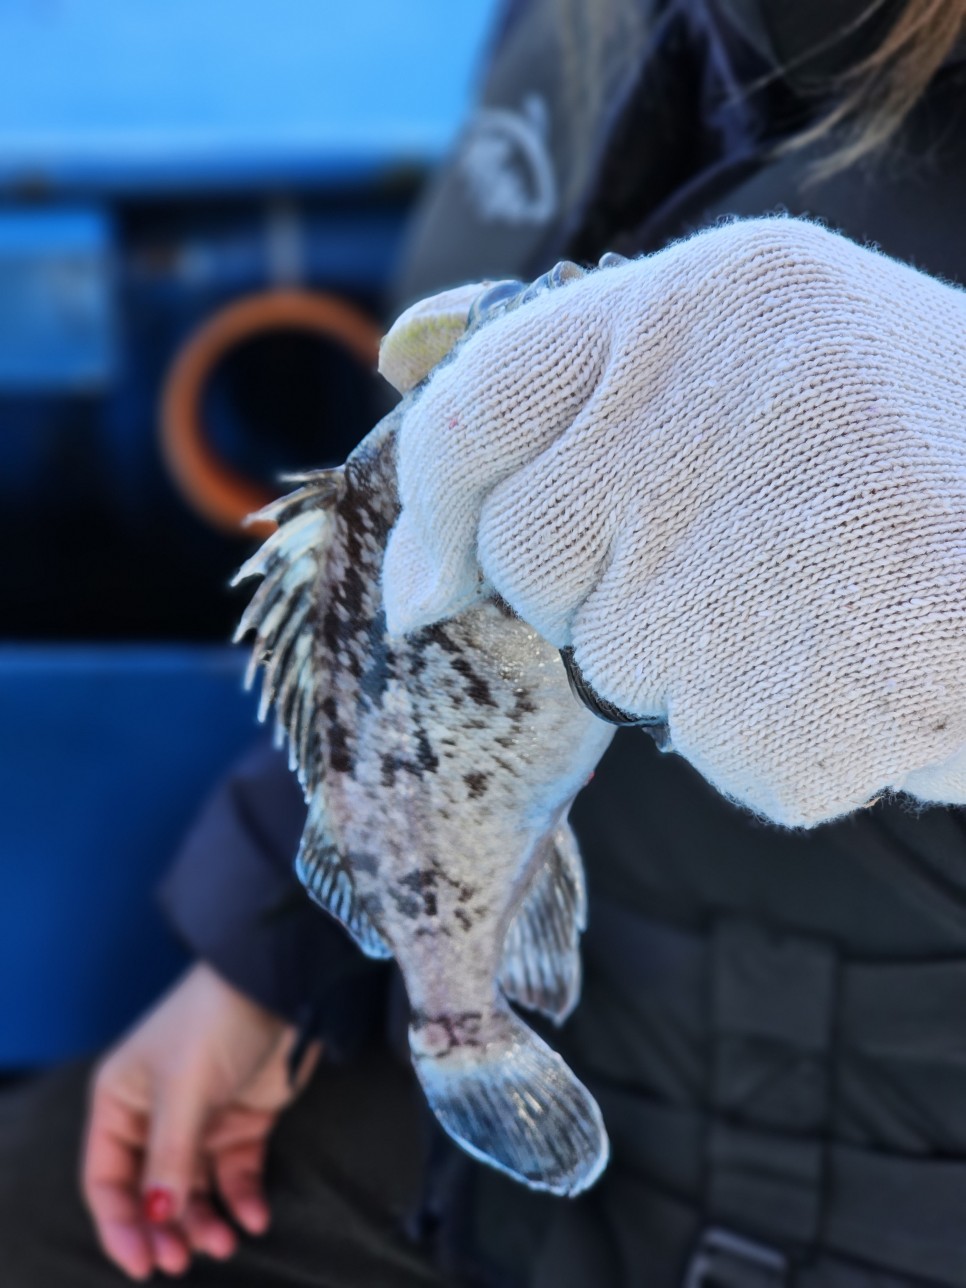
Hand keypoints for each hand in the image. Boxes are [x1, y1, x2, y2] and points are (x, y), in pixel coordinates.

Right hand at [82, 962, 319, 1279]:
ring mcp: (201, 1119)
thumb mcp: (185, 1090)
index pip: (107, 1179)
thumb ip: (170, 1158)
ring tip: (225, 1243)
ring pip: (194, 1190)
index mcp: (121, 1100)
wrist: (281, 982)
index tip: (143, 1262)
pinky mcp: (243, 1120)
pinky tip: (255, 1217)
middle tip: (183, 1261)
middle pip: (150, 1192)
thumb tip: (157, 1218)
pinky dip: (243, 1199)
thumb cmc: (214, 1021)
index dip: (120, 1224)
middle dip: (165, 1229)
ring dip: (205, 1221)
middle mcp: (155, 1114)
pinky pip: (235, 1173)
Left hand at [380, 217, 965, 827]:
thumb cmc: (935, 453)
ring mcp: (751, 554)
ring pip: (628, 669)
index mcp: (705, 304)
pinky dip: (792, 741)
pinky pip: (729, 751)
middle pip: (537, 558)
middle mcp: (707, 410)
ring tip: (843, 607)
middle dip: (611, 592)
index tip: (434, 579)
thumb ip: (608, 407)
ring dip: (717, 669)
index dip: (442, 506)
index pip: (480, 407)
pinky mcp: (804, 693)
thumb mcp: (777, 359)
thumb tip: (428, 553)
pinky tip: (879, 671)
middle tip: (759, 563)